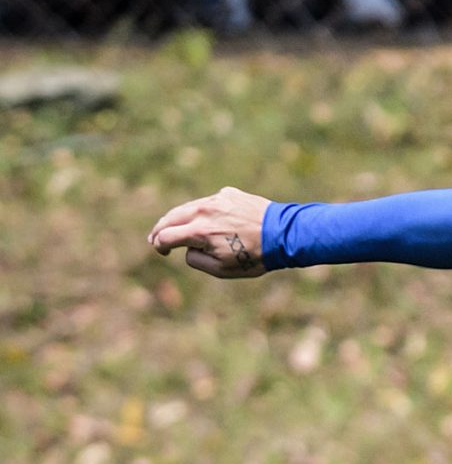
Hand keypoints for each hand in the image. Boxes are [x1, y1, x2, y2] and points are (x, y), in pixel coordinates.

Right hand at [149, 187, 271, 277]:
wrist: (284, 235)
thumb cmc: (255, 257)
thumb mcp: (222, 270)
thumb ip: (196, 260)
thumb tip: (186, 248)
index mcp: (199, 232)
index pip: (166, 236)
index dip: (159, 245)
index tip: (161, 250)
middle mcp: (203, 211)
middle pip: (170, 217)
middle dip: (160, 229)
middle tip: (155, 238)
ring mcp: (216, 200)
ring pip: (188, 207)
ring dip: (178, 218)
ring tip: (173, 227)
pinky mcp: (228, 194)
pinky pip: (209, 203)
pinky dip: (203, 211)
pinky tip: (209, 221)